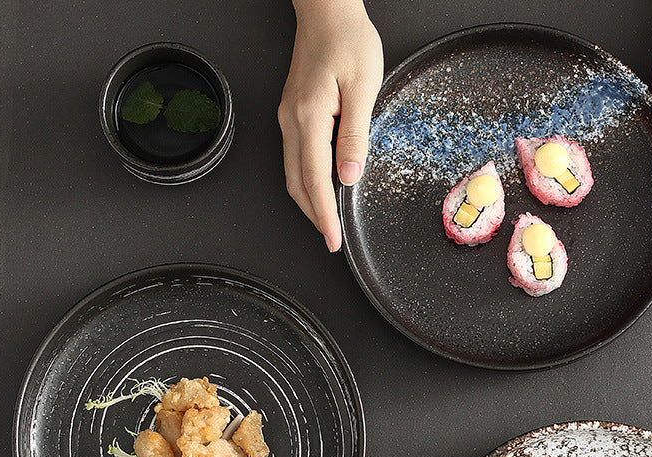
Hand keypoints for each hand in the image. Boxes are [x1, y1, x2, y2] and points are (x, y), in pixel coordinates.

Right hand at [278, 1, 382, 251]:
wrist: (327, 12)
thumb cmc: (347, 41)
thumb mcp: (362, 88)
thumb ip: (355, 135)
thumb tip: (349, 175)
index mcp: (309, 117)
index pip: (315, 180)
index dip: (324, 215)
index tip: (333, 239)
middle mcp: (292, 121)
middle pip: (297, 184)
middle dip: (313, 216)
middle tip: (330, 239)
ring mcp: (289, 118)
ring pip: (293, 173)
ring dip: (308, 201)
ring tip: (326, 220)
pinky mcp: (293, 114)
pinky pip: (296, 157)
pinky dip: (306, 181)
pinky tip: (320, 188)